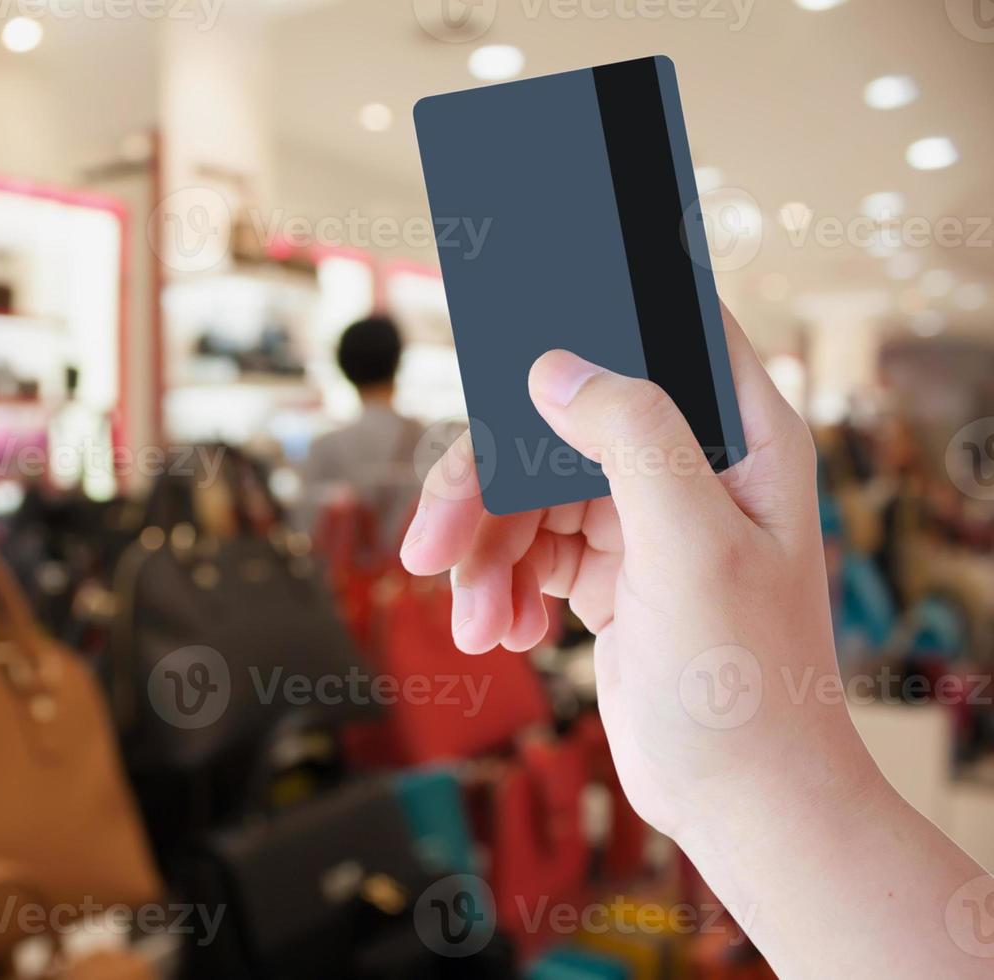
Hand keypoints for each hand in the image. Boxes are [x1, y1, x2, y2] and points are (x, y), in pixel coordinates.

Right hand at [400, 306, 871, 838]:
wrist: (738, 801)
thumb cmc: (744, 685)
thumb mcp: (692, 549)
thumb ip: (633, 439)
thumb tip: (554, 367)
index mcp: (738, 435)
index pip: (653, 337)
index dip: (578, 330)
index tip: (496, 355)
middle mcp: (687, 463)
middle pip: (549, 427)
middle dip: (483, 493)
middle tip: (430, 551)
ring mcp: (640, 516)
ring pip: (523, 494)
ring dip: (484, 559)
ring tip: (481, 627)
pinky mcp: (605, 568)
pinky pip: (524, 548)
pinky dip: (499, 587)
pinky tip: (505, 633)